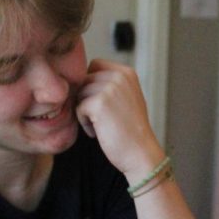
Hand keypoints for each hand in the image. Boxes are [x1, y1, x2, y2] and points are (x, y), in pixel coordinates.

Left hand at [76, 59, 164, 179]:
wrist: (140, 153)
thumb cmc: (131, 130)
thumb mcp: (127, 97)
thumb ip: (110, 83)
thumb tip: (81, 77)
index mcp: (127, 72)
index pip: (95, 65)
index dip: (92, 84)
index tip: (103, 104)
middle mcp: (120, 76)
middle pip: (85, 79)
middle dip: (87, 98)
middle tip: (101, 117)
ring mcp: (110, 88)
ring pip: (80, 93)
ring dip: (85, 111)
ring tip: (101, 125)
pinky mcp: (99, 103)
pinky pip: (78, 107)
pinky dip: (84, 122)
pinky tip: (99, 132)